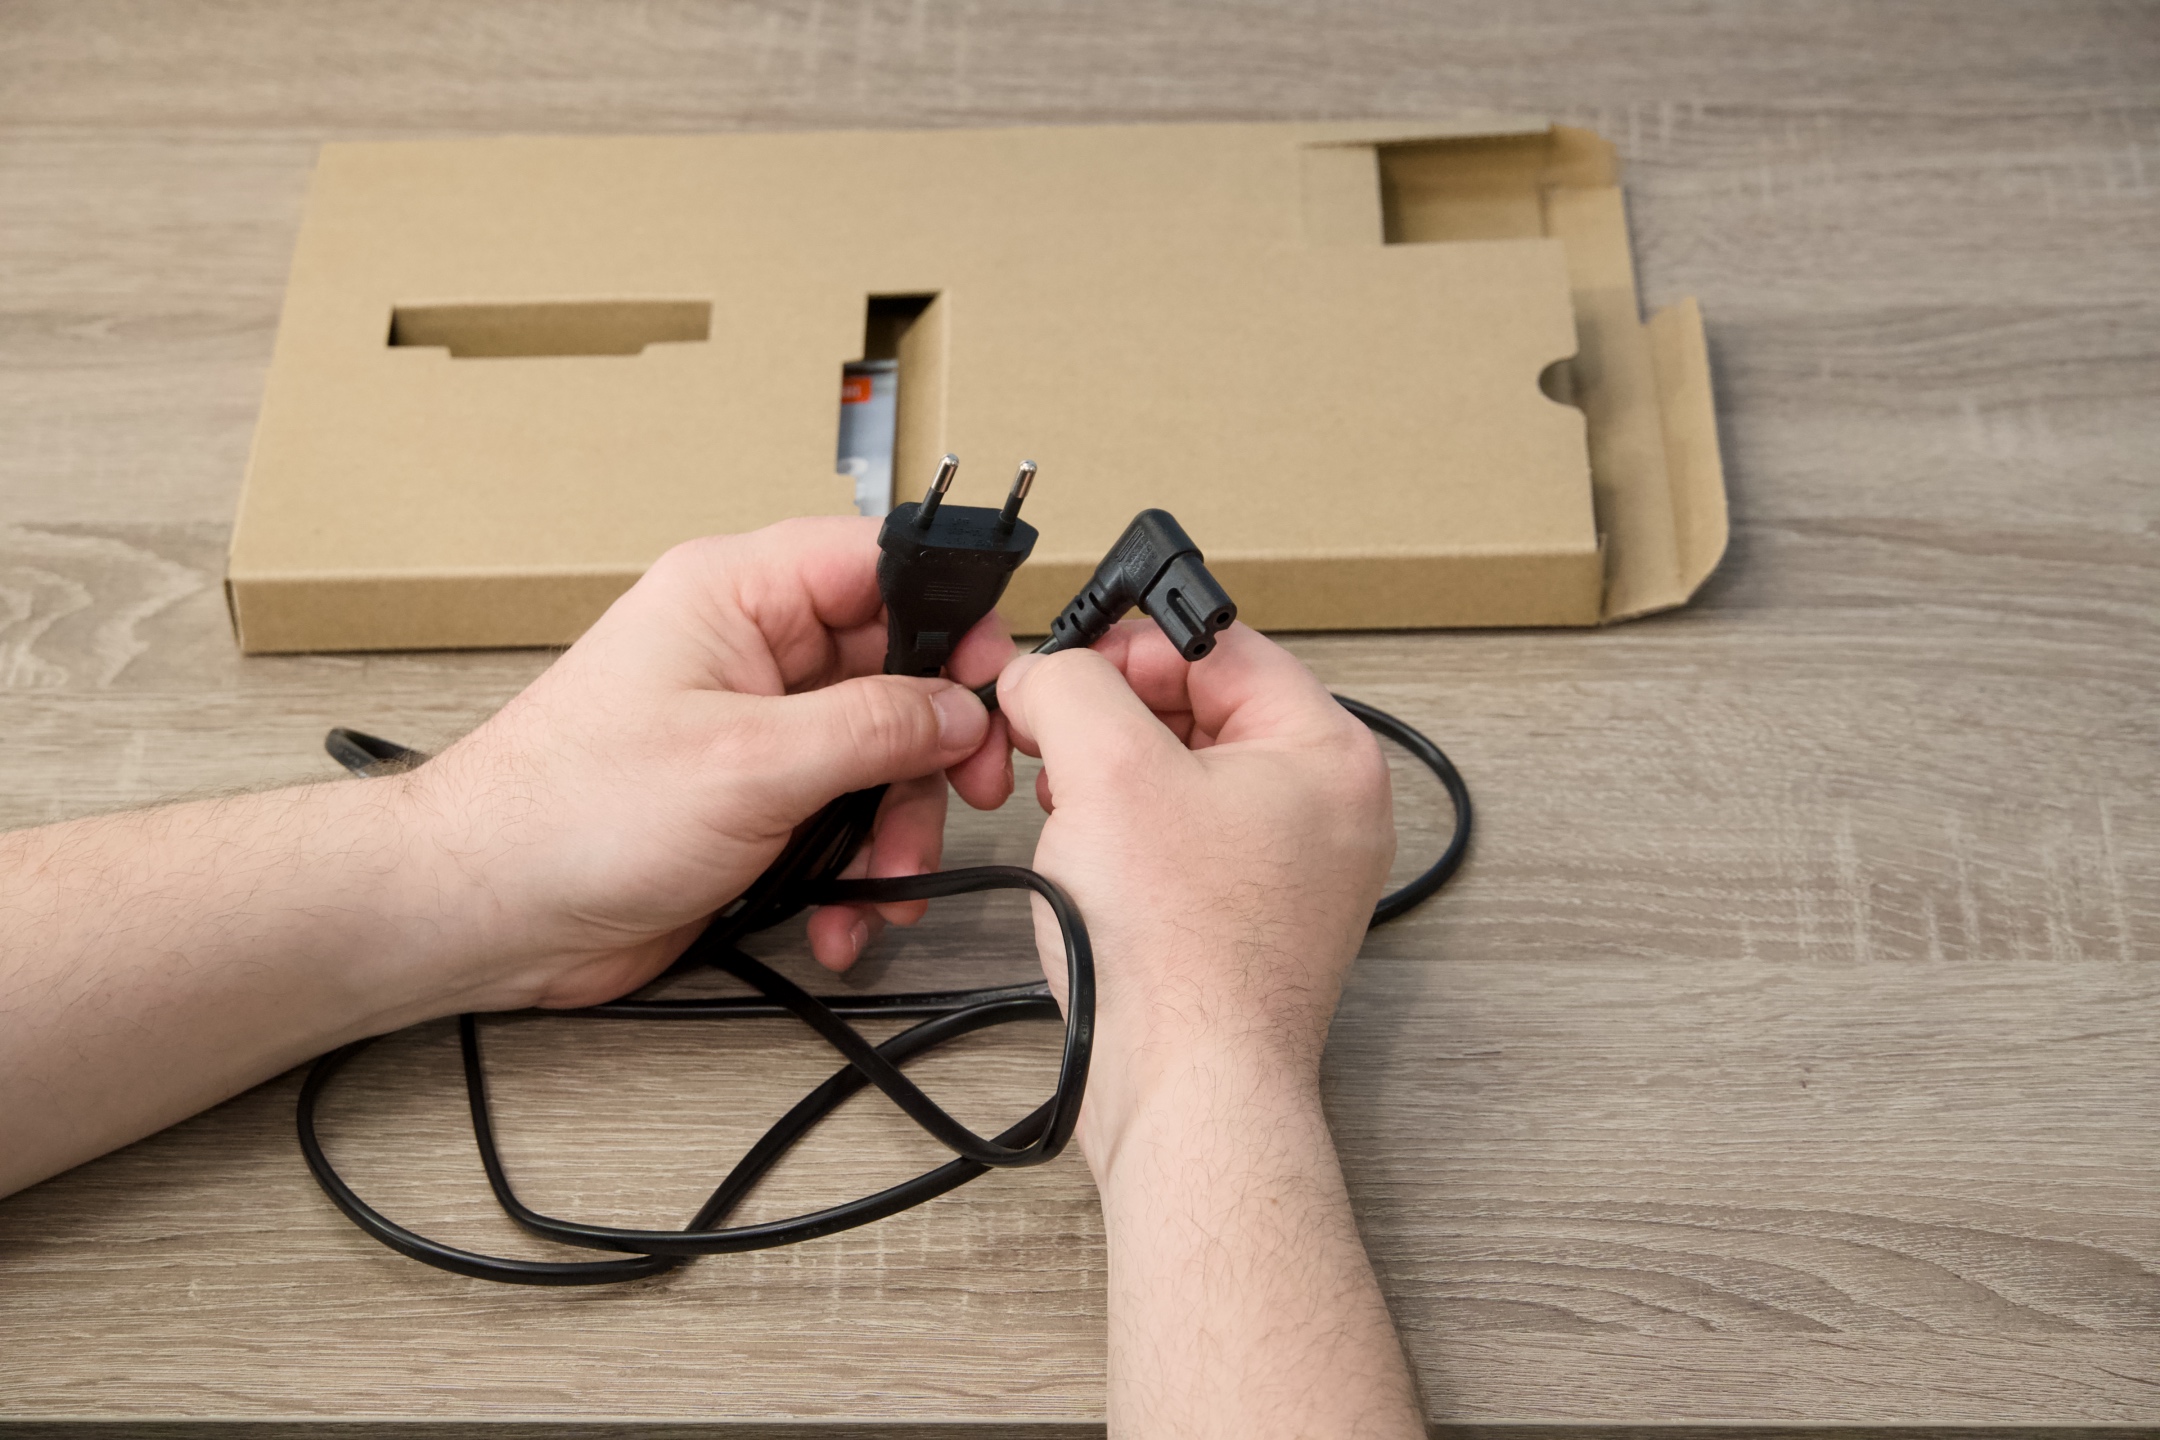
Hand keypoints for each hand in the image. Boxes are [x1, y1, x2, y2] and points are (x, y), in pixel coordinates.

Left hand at [396, 517, 1017, 1011]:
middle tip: (970, 794)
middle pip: (896, 671)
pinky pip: (842, 816)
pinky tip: (846, 915)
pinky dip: (858, 870)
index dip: (951, 610)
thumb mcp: (749, 762)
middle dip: (934, 748)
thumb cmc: (566, 815)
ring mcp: (753, 729)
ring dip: (897, 827)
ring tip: (884, 884)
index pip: (876, 562)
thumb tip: (959, 708)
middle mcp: (750, 653)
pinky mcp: (752, 801)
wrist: (487, 912)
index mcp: (735, 596)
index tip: (996, 676)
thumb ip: (873, 726)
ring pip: (879, 755)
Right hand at [997, 621, 1419, 1435]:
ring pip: (1182, 778)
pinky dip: (1125, 843)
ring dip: (1109, 782)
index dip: (1127, 645)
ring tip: (1070, 817)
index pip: (1219, 643)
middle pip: (1199, 709)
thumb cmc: (1177, 957)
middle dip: (1110, 720)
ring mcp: (1294, 874)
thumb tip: (1038, 669)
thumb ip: (1066, 683)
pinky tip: (1088, 872)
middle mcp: (1328, 810)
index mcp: (1327, 751)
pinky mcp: (1251, 924)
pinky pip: (1181, 846)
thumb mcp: (1103, 768)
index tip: (1063, 669)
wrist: (1184, 1096)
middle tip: (1049, 743)